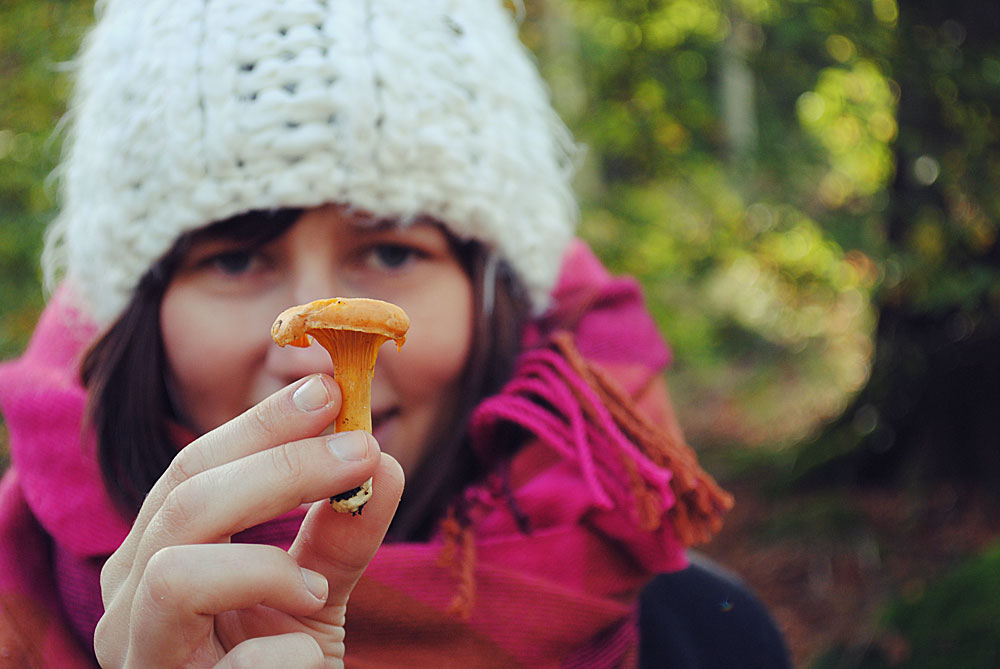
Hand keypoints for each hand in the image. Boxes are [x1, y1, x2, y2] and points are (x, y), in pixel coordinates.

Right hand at [94, 374, 404, 667]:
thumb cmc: (280, 664)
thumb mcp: (314, 591)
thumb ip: (340, 532)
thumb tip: (384, 463)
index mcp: (156, 557)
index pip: (194, 468)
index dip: (261, 425)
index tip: (329, 390)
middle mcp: (129, 603)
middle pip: (186, 503)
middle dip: (281, 466)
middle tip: (362, 449)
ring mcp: (143, 661)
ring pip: (175, 573)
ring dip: (264, 564)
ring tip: (317, 588)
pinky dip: (282, 658)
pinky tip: (309, 663)